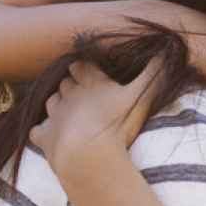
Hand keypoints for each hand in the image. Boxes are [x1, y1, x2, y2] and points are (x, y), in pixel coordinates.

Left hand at [31, 59, 163, 180]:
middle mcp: (69, 95)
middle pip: (65, 83)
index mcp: (91, 83)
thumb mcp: (142, 96)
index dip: (83, 68)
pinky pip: (37, 129)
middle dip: (70, 84)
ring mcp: (55, 116)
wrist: (88, 156)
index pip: (82, 67)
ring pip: (51, 101)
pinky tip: (49, 134)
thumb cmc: (117, 124)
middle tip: (80, 92)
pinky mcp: (44, 137)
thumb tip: (167, 50)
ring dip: (57, 103)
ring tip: (67, 110)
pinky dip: (42, 130)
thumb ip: (154, 74)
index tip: (87, 69)